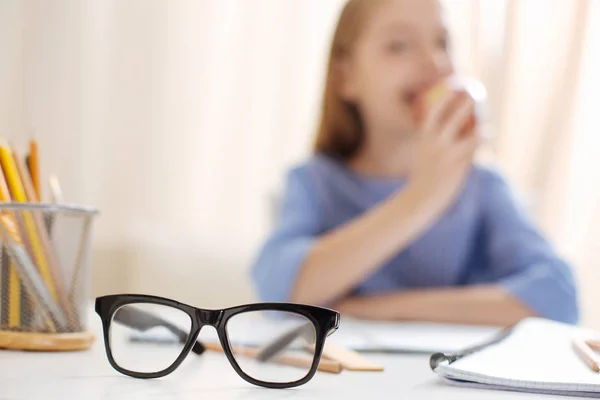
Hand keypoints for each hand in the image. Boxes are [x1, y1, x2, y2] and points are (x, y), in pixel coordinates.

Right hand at [407, 91, 478, 215]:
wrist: (420, 197)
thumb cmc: (422, 177)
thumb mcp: (423, 155)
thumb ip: (433, 143)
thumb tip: (449, 133)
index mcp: (424, 138)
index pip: (433, 111)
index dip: (444, 97)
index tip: (452, 86)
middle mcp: (436, 142)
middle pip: (454, 116)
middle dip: (466, 102)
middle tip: (474, 94)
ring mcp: (448, 153)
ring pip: (470, 131)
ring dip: (479, 120)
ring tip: (484, 113)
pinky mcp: (459, 164)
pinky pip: (474, 147)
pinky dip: (482, 138)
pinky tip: (488, 133)